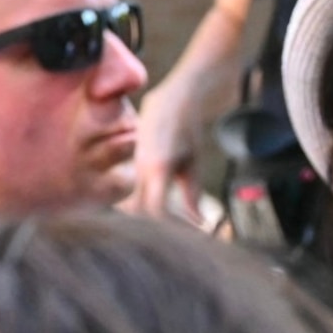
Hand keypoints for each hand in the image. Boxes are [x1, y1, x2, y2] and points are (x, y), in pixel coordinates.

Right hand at [130, 86, 200, 220]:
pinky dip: (150, 202)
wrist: (171, 100)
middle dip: (159, 226)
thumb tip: (198, 221)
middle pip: (141, 211)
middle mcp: (141, 169)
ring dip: (153, 215)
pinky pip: (137, 191)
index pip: (157, 209)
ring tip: (174, 222)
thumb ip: (192, 193)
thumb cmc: (186, 129)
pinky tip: (165, 206)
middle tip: (182, 232)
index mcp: (158, 167)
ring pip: (136, 202)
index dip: (174, 225)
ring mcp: (134, 166)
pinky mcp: (134, 165)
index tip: (193, 229)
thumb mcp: (193, 162)